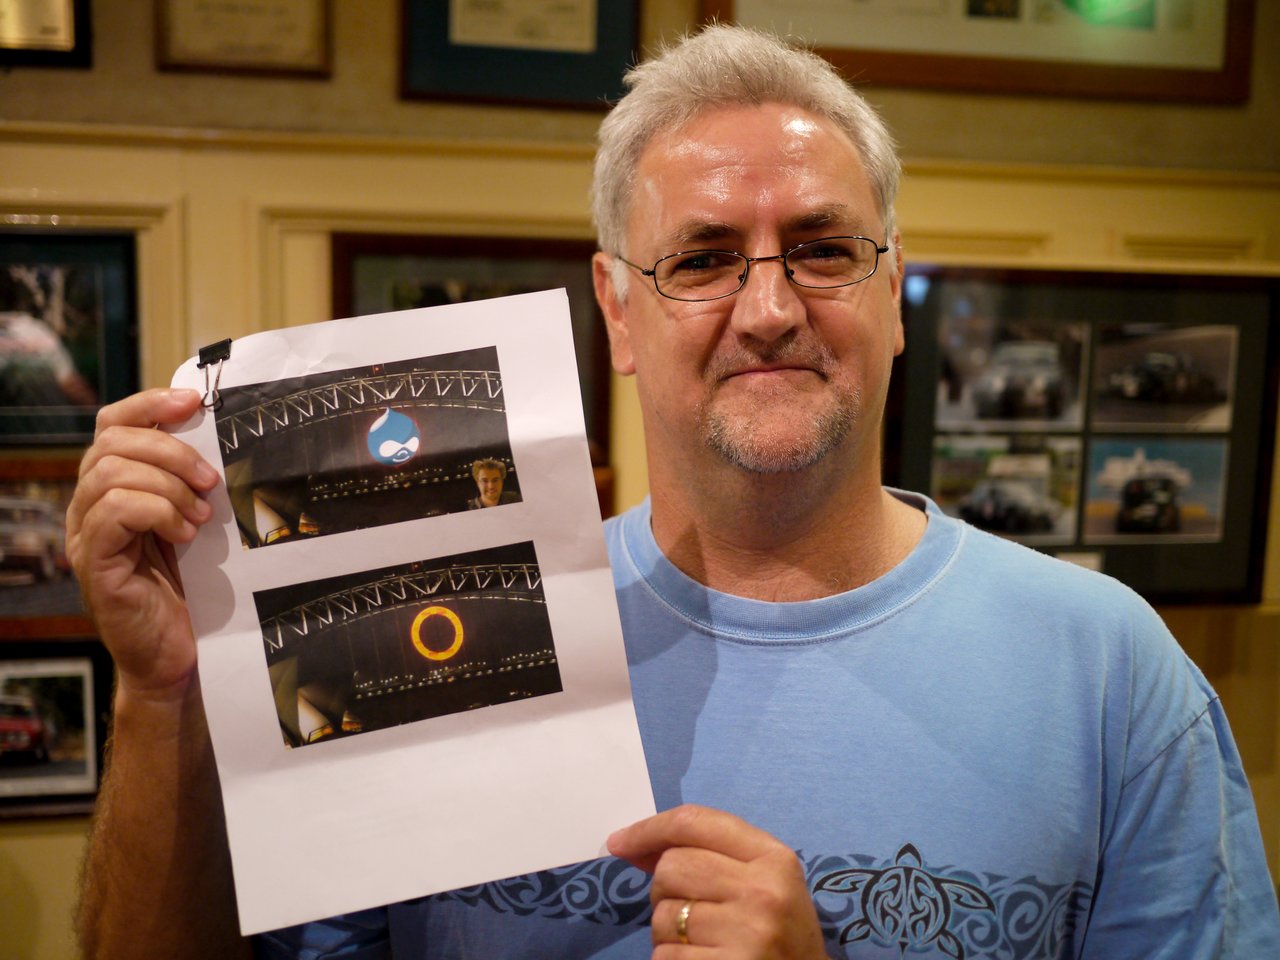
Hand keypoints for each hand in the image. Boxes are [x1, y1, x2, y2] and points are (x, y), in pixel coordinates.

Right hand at [67, 388, 218, 699]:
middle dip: (169, 450)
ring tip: (200, 518)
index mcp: (114, 488)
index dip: (149, 403)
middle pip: (111, 441)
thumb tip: (217, 435)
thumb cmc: (192, 591)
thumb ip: (191, 484)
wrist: (180, 657)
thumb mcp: (196, 524)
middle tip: (209, 482)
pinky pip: (112, 512)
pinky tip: (184, 535)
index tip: (195, 402)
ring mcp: (86, 536)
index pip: (112, 424)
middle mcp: (90, 507)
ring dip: (167, 486)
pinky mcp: (93, 565)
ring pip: (110, 472)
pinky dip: (156, 513)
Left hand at [608, 804, 827, 958]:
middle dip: (664, 888)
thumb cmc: (781, 932)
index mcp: (773, 858)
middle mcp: (761, 892)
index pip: (695, 823)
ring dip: (668, 931)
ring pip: (663, 915)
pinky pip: (665, 956)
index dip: (649, 829)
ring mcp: (746, 934)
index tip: (620, 842)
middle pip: (671, 866)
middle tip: (687, 909)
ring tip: (700, 941)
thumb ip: (710, 855)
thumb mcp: (761, 882)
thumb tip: (633, 844)